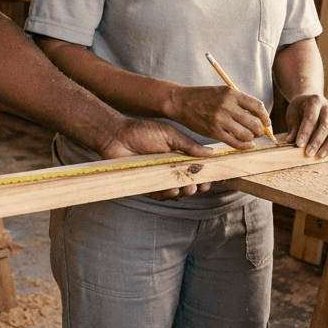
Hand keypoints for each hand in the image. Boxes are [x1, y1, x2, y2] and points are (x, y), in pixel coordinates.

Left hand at [96, 118, 215, 200]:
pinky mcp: (145, 185)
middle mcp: (168, 169)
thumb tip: (211, 153)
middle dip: (196, 186)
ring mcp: (157, 178)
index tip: (211, 177)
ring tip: (189, 188)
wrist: (116, 135)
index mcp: (177, 156)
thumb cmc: (142, 132)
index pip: (194, 168)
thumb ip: (188, 145)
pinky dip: (167, 195)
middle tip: (200, 185)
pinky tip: (173, 191)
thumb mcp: (169, 135)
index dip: (203, 175)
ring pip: (174, 191)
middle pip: (187, 182)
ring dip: (184, 192)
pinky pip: (158, 194)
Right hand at [164, 84, 272, 149]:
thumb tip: (258, 117)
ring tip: (250, 137)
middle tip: (259, 132)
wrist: (180, 102)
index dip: (265, 116)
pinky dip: (244, 145)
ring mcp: (220, 119)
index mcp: (231, 93)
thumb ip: (239, 102)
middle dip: (260, 130)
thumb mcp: (222, 92)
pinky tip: (246, 144)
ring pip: (246, 134)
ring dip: (252, 138)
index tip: (266, 122)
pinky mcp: (213, 131)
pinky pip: (234, 142)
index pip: (257, 106)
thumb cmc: (203, 97)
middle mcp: (227, 105)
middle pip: (254, 122)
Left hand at [284, 94, 327, 156]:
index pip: (311, 118)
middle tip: (309, 153)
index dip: (305, 132)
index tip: (299, 145)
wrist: (311, 101)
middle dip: (317, 141)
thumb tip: (290, 140)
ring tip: (321, 156)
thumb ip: (293, 127)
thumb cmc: (300, 109)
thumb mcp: (292, 114)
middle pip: (326, 125)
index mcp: (315, 101)